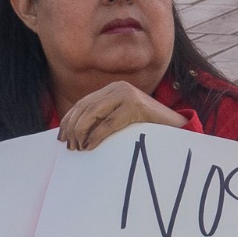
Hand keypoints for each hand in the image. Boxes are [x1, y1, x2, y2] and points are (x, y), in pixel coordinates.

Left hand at [56, 80, 185, 150]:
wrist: (175, 128)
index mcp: (114, 88)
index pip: (83, 103)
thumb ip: (103, 119)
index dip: (69, 120)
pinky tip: (90, 146)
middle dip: (73, 128)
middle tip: (69, 146)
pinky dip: (95, 136)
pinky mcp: (136, 106)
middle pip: (85, 107)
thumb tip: (73, 134)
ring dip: (81, 133)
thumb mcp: (121, 118)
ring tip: (78, 148)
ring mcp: (128, 95)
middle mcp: (119, 88)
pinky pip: (108, 123)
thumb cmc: (146, 127)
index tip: (61, 137)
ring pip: (93, 113)